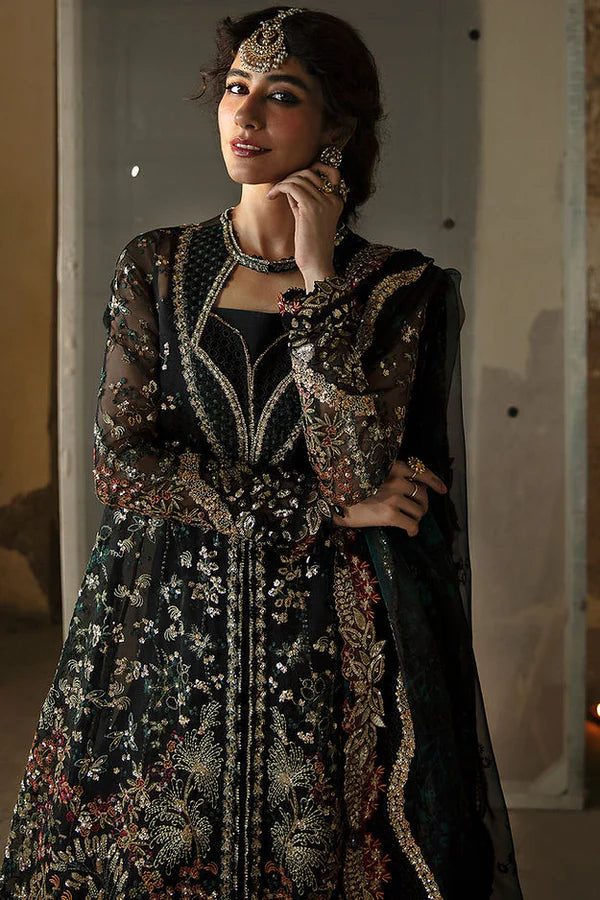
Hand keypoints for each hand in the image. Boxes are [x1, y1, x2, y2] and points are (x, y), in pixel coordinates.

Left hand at [265, 161, 343, 287]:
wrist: (317, 264)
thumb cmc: (311, 246)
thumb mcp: (307, 217)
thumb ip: (302, 199)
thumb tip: (290, 183)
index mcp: (336, 201)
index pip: (329, 172)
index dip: (311, 169)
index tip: (294, 178)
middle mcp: (333, 199)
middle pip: (310, 173)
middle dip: (292, 177)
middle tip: (280, 188)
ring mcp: (323, 202)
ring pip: (299, 178)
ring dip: (283, 183)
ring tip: (274, 194)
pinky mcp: (310, 207)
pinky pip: (291, 186)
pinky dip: (279, 188)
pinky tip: (271, 197)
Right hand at [332, 460, 447, 535]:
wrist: (333, 502)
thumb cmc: (351, 488)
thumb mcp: (373, 473)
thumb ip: (392, 474)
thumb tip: (413, 487)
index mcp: (391, 466)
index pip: (421, 472)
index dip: (434, 481)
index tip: (442, 489)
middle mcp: (395, 479)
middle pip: (422, 494)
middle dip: (423, 504)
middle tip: (418, 511)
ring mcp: (393, 497)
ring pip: (419, 510)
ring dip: (417, 518)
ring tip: (410, 521)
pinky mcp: (389, 514)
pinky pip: (411, 524)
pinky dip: (413, 530)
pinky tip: (409, 532)